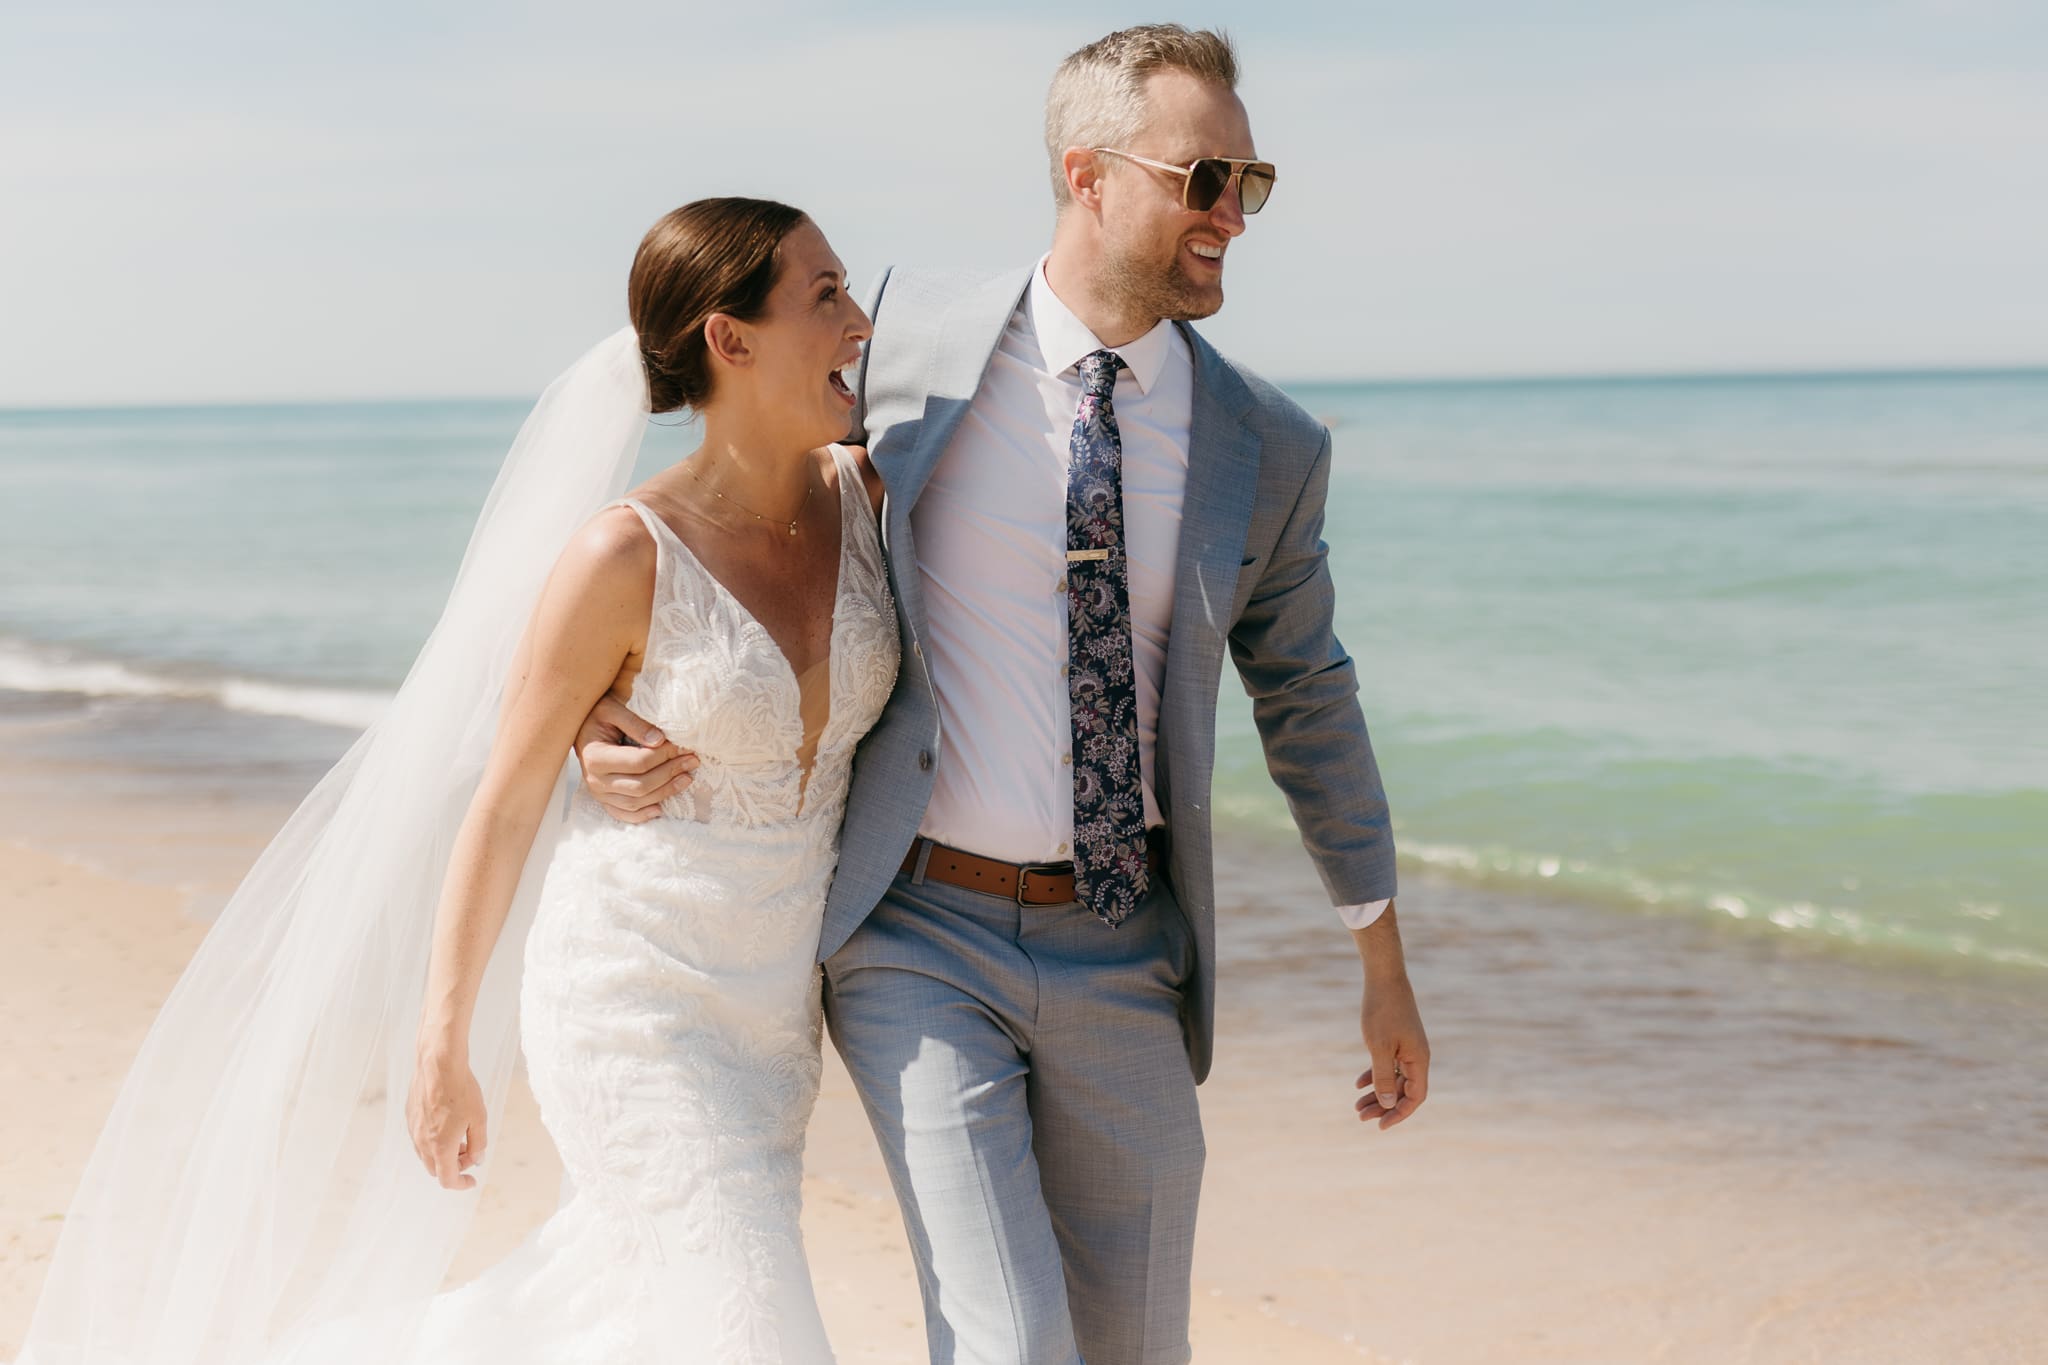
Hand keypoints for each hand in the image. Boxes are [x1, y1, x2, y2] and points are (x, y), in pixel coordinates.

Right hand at [406, 1042, 488, 1189]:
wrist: (438, 1065)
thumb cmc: (461, 1091)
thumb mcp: (479, 1119)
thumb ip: (478, 1144)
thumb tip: (476, 1160)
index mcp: (440, 1147)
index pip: (447, 1179)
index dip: (461, 1184)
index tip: (472, 1180)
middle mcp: (422, 1143)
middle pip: (435, 1169)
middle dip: (454, 1166)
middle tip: (470, 1152)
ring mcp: (413, 1130)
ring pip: (426, 1155)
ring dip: (443, 1154)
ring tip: (461, 1137)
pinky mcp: (410, 1117)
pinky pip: (420, 1139)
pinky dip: (434, 1141)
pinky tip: (448, 1124)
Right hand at [575, 694, 697, 822]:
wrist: (583, 727)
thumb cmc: (599, 716)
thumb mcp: (613, 709)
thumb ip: (635, 723)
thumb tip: (660, 741)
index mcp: (595, 757)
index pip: (638, 762)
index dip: (663, 756)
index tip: (681, 746)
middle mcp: (594, 780)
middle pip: (640, 785)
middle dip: (670, 773)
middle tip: (692, 761)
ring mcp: (599, 794)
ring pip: (637, 802)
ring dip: (665, 792)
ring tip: (687, 778)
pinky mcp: (604, 801)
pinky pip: (624, 815)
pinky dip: (643, 815)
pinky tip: (662, 808)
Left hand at [1352, 909, 1430, 1130]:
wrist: (1384, 977)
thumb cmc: (1382, 1011)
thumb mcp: (1379, 1047)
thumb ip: (1383, 1076)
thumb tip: (1387, 1104)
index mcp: (1419, 1060)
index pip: (1415, 1097)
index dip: (1399, 1114)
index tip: (1380, 1126)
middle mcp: (1417, 1056)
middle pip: (1403, 1091)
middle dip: (1383, 1106)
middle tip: (1360, 1117)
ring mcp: (1407, 1048)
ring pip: (1394, 1079)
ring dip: (1377, 1093)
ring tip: (1356, 1106)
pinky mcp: (1397, 1040)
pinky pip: (1389, 1065)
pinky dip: (1375, 1075)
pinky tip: (1358, 1083)